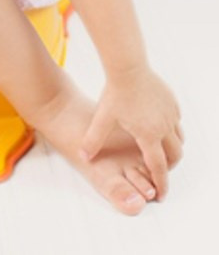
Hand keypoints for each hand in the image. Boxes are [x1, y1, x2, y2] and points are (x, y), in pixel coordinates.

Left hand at [80, 65, 183, 199]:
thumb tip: (83, 156)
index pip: (158, 167)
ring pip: (179, 139)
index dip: (161, 183)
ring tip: (160, 150)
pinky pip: (176, 122)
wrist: (127, 66)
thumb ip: (93, 140)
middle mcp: (164, 126)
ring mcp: (170, 114)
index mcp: (148, 135)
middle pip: (174, 156)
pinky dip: (171, 130)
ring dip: (172, 148)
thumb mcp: (102, 118)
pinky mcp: (172, 102)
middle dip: (168, 167)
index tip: (161, 195)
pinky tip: (159, 126)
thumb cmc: (115, 92)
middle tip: (159, 171)